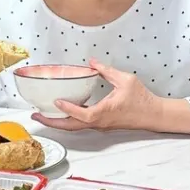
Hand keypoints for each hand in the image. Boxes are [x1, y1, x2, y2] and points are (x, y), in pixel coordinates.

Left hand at [32, 59, 161, 131]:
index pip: (82, 114)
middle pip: (70, 127)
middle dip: (51, 122)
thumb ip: (106, 70)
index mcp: (104, 113)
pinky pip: (80, 124)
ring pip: (74, 127)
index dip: (68, 109)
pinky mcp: (101, 124)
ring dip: (57, 122)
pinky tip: (61, 111)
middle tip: (35, 116)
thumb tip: (92, 62)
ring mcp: (99, 125)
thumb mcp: (125, 80)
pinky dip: (67, 120)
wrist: (154, 115)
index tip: (56, 101)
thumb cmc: (142, 99)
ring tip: (42, 115)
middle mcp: (99, 122)